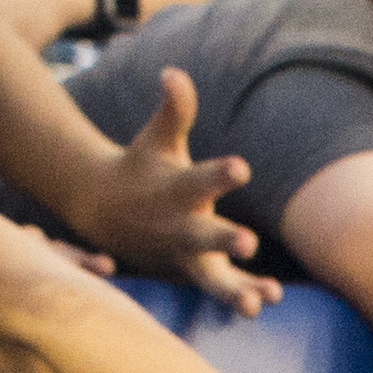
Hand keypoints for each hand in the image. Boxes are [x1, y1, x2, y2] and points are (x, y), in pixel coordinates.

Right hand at [75, 65, 277, 314]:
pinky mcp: (196, 274)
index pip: (201, 180)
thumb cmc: (142, 168)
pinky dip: (242, 296)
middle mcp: (181, 227)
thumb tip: (173, 72)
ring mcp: (187, 257)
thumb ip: (174, 110)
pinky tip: (269, 298)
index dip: (221, 174)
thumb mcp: (157, 138)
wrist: (103, 212)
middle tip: (248, 242)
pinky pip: (221, 290)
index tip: (241, 167)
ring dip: (235, 291)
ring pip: (212, 280)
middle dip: (224, 241)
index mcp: (177, 190)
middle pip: (203, 237)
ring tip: (260, 300)